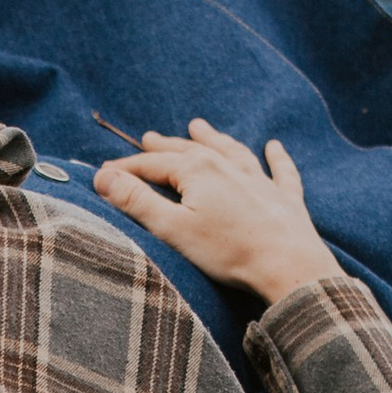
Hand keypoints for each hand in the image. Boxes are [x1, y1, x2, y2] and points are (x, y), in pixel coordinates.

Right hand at [93, 119, 336, 304]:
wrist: (288, 265)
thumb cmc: (228, 252)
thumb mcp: (172, 228)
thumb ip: (136, 201)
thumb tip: (103, 177)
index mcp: (197, 171)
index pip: (152, 164)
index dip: (126, 168)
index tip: (106, 172)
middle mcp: (228, 166)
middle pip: (188, 150)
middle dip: (165, 145)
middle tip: (148, 137)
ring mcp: (260, 180)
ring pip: (231, 150)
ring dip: (213, 138)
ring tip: (199, 126)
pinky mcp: (285, 198)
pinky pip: (280, 170)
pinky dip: (276, 157)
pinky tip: (274, 147)